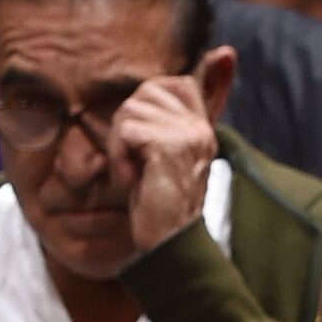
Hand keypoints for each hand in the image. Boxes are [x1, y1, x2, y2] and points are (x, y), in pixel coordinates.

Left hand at [111, 74, 219, 257]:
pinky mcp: (170, 146)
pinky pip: (126, 131)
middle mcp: (200, 127)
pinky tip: (130, 181)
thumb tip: (186, 76)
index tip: (146, 145)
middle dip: (128, 125)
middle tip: (135, 162)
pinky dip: (119, 157)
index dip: (148, 104)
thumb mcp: (160, 153)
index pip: (175, 82)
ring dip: (120, 145)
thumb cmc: (157, 204)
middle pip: (146, 91)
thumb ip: (161, 118)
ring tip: (134, 175)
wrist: (166, 246)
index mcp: (202, 126)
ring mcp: (188, 135)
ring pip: (131, 109)